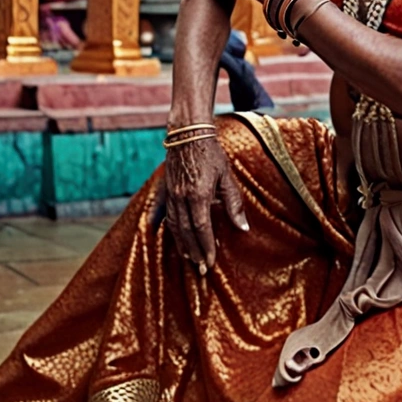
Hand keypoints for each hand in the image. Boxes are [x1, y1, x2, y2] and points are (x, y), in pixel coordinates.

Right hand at [153, 135, 248, 271]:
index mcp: (198, 194)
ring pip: (173, 225)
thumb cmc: (212, 154)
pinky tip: (158, 235)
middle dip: (194, 251)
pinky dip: (161, 225)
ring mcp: (170, 194)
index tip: (210, 262)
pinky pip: (160, 211)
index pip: (202, 228)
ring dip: (181, 244)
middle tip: (201, 268)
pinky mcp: (164, 189)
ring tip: (189, 258)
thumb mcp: (227, 177)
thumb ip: (233, 204)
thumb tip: (243, 228)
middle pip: (186, 231)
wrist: (188, 133)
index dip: (206, 247)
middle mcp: (181, 197)